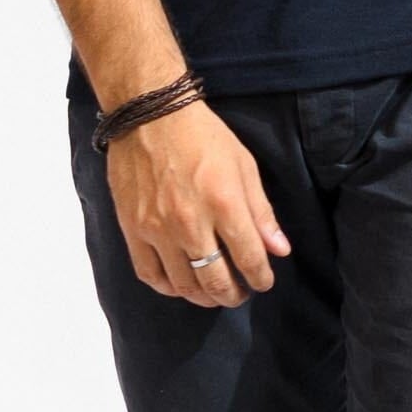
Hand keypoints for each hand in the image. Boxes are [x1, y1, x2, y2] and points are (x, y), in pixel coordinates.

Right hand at [106, 98, 292, 306]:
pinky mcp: (132, 229)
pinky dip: (168, 288)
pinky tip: (180, 284)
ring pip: (183, 284)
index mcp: (224, 203)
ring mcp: (158, 229)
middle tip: (239, 293)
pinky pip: (150, 274)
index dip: (261, 278)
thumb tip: (279, 251)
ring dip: (203, 296)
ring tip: (213, 292)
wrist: (149, 114)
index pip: (249, 259)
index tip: (263, 281)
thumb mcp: (243, 165)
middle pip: (215, 280)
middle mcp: (191, 223)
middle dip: (233, 295)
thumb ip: (261, 212)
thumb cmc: (203, 135)